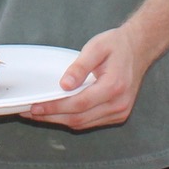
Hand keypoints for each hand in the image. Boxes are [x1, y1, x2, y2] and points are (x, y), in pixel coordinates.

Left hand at [21, 24, 147, 130]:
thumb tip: (64, 84)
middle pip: (79, 118)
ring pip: (84, 123)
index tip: (34, 106)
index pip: (78, 104)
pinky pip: (91, 121)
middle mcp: (118, 104)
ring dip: (60, 120)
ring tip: (39, 114)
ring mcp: (120, 112)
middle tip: (29, 112)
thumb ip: (80, 66)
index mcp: (113, 87)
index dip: (54, 107)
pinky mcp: (118, 114)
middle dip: (51, 117)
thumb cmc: (117, 45)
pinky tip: (59, 113)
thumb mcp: (96, 47)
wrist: (139, 48)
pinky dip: (73, 119)